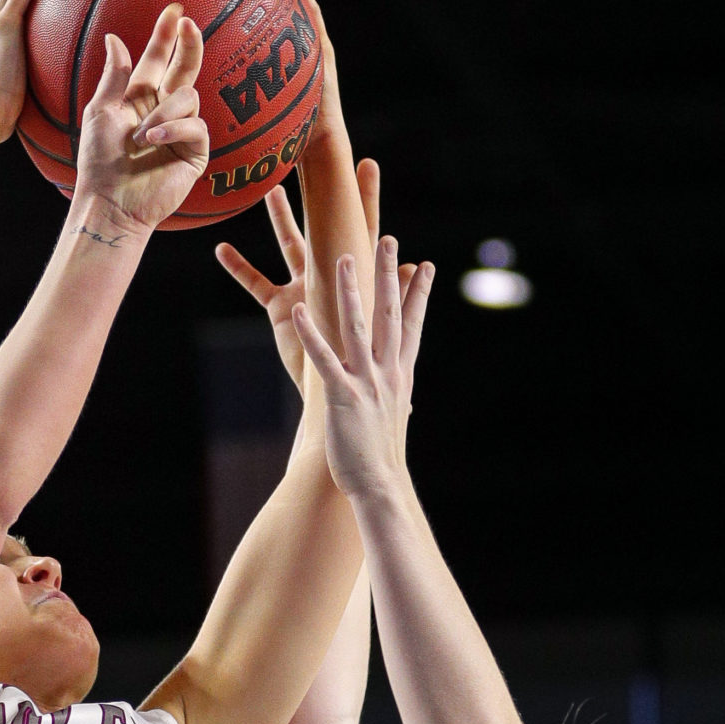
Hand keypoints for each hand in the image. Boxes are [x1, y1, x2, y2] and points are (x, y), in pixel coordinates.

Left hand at [74, 5, 208, 235]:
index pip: (157, 60)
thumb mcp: (101, 112)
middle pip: (185, 69)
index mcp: (139, 99)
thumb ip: (113, 76)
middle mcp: (163, 111)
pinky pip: (195, 125)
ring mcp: (181, 130)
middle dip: (189, 45)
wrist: (111, 201)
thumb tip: (115, 39)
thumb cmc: (99, 161)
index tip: (174, 11)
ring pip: (186, 97)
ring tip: (142, 137)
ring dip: (163, 113)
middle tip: (189, 25)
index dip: (165, 36)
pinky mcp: (195, 151)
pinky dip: (174, 129)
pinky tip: (154, 141)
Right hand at [218, 158, 416, 391]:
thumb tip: (411, 264)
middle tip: (312, 156)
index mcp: (358, 276)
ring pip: (290, 243)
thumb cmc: (361, 360)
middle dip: (322, 192)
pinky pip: (256, 282)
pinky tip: (220, 247)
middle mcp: (331, 273)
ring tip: (269, 189)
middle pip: (326, 223)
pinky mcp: (282, 306)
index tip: (366, 163)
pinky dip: (239, 267)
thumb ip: (389, 290)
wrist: (335, 392)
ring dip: (280, 218)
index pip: (365, 226)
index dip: (366, 197)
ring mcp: (305, 286)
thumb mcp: (374, 321)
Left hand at [291, 237, 434, 500]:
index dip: (418, 294)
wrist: (380, 484)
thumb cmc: (380, 453)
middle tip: (391, 240)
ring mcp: (367, 382)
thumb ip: (391, 390)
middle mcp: (388, 372)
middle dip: (390, 275)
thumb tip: (396, 382)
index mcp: (401, 375)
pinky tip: (298, 310)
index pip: (413, 326)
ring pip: (358, 327)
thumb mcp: (391, 413)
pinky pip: (325, 359)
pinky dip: (312, 334)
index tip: (426, 265)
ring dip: (352, 291)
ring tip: (345, 257)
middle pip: (391, 314)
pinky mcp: (343, 397)